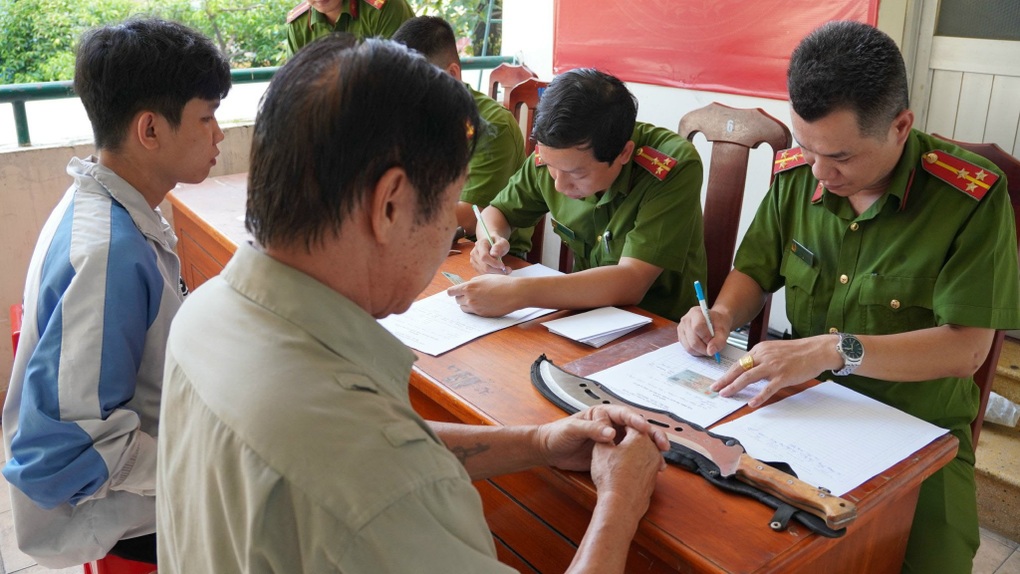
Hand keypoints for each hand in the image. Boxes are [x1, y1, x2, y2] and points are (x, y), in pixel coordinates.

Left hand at [447, 274, 520, 316]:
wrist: (514, 293)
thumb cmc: (501, 283)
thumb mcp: (484, 277)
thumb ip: (473, 282)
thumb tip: (467, 286)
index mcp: (469, 287)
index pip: (451, 292)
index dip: (452, 291)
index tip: (454, 291)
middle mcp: (469, 298)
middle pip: (457, 300)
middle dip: (461, 296)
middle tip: (469, 294)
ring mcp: (475, 308)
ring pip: (463, 307)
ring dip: (466, 303)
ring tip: (476, 299)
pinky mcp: (481, 314)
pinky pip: (472, 312)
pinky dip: (474, 308)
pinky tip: (482, 303)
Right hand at [470, 236, 509, 274]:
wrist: (490, 243)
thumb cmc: (498, 242)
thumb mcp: (502, 242)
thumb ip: (499, 247)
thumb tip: (494, 255)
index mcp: (481, 244)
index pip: (484, 257)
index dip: (494, 263)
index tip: (503, 265)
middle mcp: (475, 252)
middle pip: (484, 266)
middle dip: (497, 270)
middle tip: (508, 270)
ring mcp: (473, 259)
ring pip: (484, 271)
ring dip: (495, 273)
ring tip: (505, 270)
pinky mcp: (475, 266)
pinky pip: (483, 273)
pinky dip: (492, 274)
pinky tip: (498, 270)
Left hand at [537, 405, 667, 472]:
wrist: (548, 451)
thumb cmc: (557, 434)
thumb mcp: (573, 430)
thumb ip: (591, 429)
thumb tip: (611, 432)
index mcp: (602, 414)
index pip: (625, 415)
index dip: (637, 421)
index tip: (646, 429)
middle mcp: (610, 425)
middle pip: (636, 428)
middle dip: (652, 435)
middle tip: (663, 445)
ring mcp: (612, 440)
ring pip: (636, 443)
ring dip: (650, 450)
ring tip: (661, 459)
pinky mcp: (610, 454)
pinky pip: (629, 456)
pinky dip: (641, 461)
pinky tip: (649, 468)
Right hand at [590, 424, 662, 512]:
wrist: (621, 504)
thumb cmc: (612, 478)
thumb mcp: (600, 450)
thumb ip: (603, 436)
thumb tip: (604, 430)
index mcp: (639, 438)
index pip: (631, 423)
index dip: (619, 424)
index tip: (613, 427)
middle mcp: (652, 449)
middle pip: (641, 436)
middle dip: (629, 437)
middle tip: (616, 440)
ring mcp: (654, 464)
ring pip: (645, 450)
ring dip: (635, 451)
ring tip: (620, 455)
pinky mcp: (653, 478)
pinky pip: (646, 465)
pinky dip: (637, 464)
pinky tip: (626, 469)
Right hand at [676, 305, 731, 358]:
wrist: (713, 321)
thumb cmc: (718, 323)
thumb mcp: (723, 330)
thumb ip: (719, 340)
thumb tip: (711, 351)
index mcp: (696, 313)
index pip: (698, 327)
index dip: (706, 338)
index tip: (713, 341)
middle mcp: (686, 320)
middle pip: (693, 340)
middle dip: (705, 348)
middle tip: (712, 348)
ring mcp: (681, 329)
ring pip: (689, 347)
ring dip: (701, 351)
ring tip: (708, 347)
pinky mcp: (680, 337)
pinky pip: (687, 349)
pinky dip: (696, 352)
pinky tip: (702, 347)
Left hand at [711, 335, 838, 407]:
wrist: (816, 350)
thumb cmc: (797, 351)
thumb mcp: (774, 350)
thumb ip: (761, 358)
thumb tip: (748, 370)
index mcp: (760, 350)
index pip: (739, 363)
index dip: (727, 373)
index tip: (718, 381)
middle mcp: (764, 356)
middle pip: (739, 369)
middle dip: (725, 380)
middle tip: (714, 389)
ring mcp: (773, 366)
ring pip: (748, 377)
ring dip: (735, 387)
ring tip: (726, 395)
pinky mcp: (783, 376)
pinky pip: (768, 388)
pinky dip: (759, 396)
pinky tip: (751, 403)